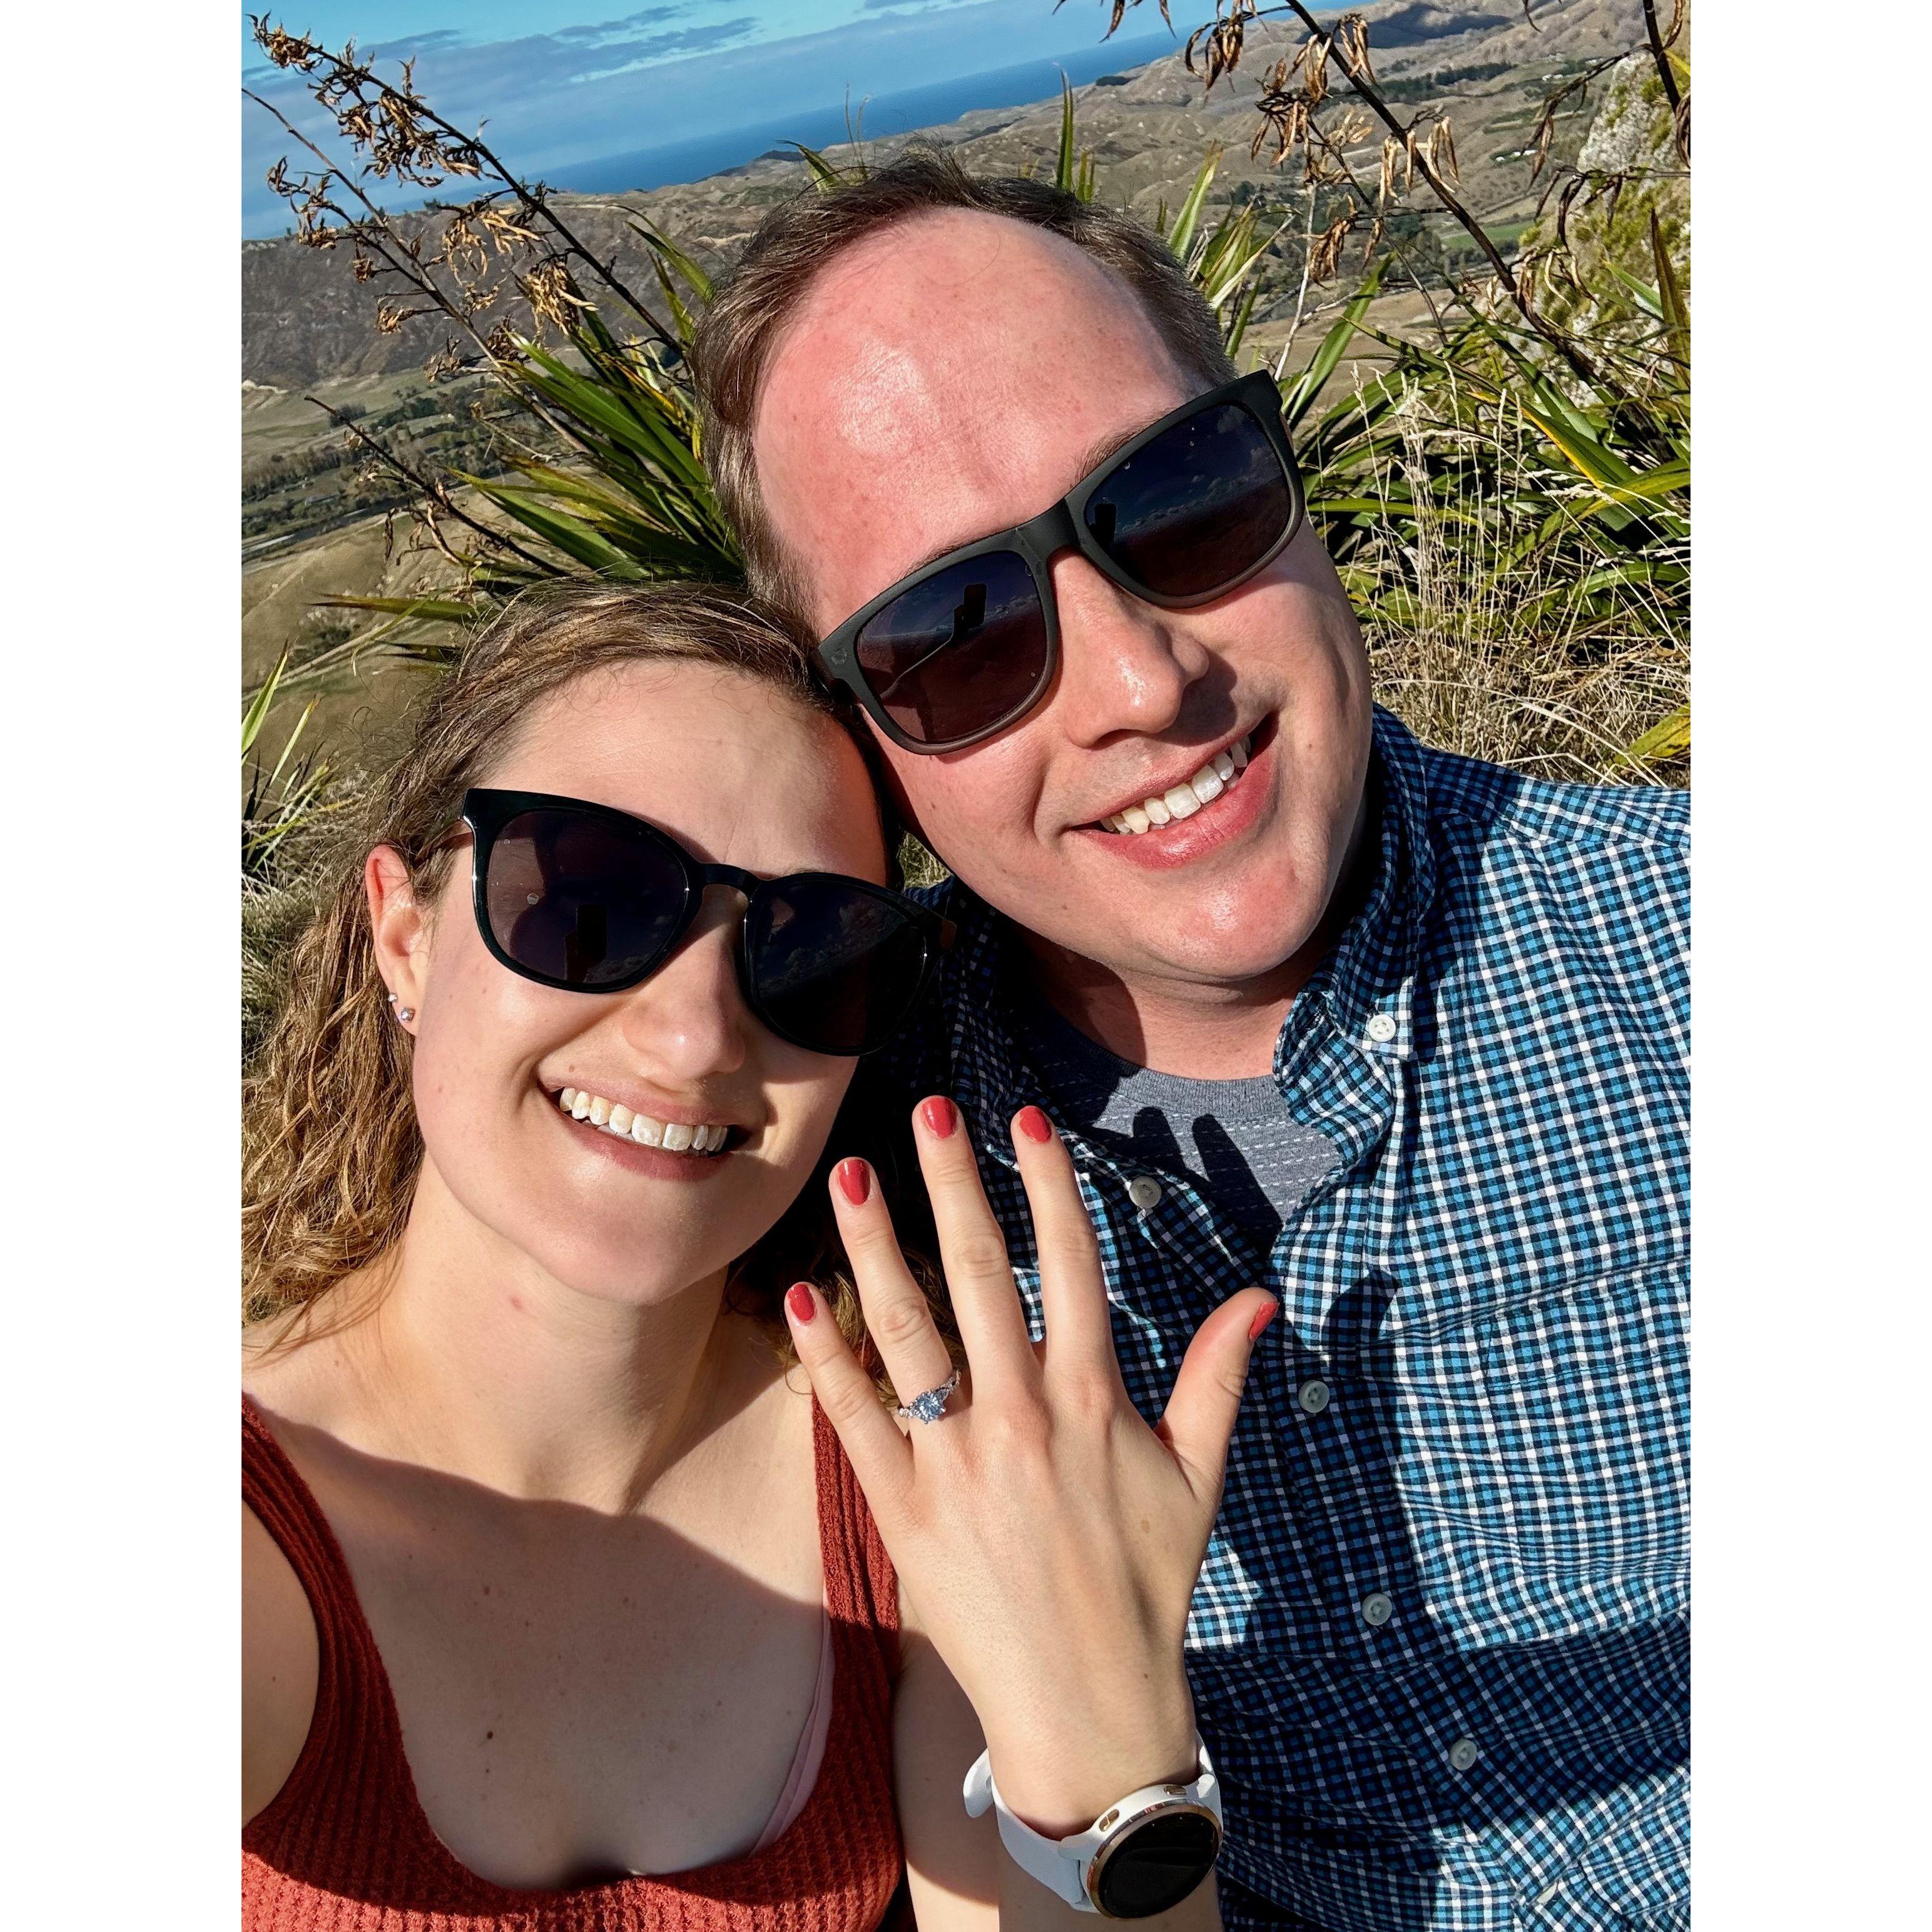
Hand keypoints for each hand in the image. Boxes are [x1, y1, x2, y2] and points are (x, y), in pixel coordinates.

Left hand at [783, 1095, 1275, 1837]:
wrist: (1090, 1707)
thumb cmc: (1147, 1585)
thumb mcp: (1198, 1477)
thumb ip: (1219, 1378)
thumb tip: (1261, 1296)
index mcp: (1093, 1399)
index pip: (1068, 1264)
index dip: (1047, 1185)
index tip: (1026, 1120)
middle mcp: (1021, 1416)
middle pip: (979, 1274)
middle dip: (953, 1184)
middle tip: (927, 1110)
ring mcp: (956, 1462)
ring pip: (907, 1331)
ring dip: (875, 1247)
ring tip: (849, 1175)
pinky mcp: (903, 1511)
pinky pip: (853, 1421)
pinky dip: (825, 1357)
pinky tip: (802, 1296)